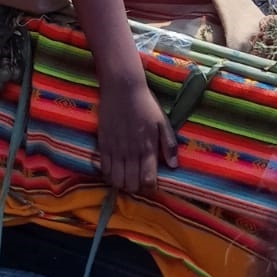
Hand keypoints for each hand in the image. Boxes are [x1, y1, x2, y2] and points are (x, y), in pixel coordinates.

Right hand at [98, 71, 177, 193]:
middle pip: (131, 185)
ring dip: (122, 183)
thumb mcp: (162, 122)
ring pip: (116, 180)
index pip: (148, 180)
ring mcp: (115, 150)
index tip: (150, 183)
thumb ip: (168, 145)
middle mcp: (131, 153)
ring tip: (126, 177)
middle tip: (138, 180)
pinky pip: (103, 169)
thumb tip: (173, 166)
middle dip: (136, 187)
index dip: (150, 187)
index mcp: (148, 148)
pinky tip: (114, 170)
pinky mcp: (103, 144)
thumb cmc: (145, 104)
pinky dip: (108, 175)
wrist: (122, 88)